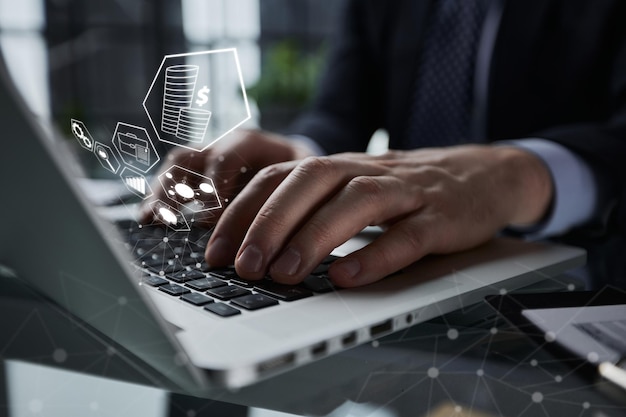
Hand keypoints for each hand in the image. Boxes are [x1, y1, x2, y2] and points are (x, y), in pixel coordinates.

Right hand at [139, 129, 316, 224]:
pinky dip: (159, 196)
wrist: (297, 164)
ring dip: (163, 193)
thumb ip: (279, 202)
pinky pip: (171, 176)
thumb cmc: (300, 178)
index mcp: (251, 143)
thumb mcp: (298, 184)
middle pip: (193, 159)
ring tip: (151, 219)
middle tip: (170, 220)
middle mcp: (223, 144)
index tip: (208, 218)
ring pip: (176, 166)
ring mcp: (208, 154)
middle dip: (179, 191)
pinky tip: (148, 219)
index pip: (227, 160)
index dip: (216, 188)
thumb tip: (260, 238)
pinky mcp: (198, 169)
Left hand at [205, 145, 552, 286]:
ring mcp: (406, 192)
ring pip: (355, 204)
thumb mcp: (355, 188)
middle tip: (242, 266)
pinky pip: (407, 235)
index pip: (279, 177)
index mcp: (340, 166)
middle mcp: (367, 171)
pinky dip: (376, 255)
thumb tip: (253, 246)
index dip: (243, 211)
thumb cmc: (405, 190)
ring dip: (313, 239)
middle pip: (311, 183)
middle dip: (269, 223)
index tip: (215, 251)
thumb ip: (313, 207)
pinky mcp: (441, 217)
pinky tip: (347, 277)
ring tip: (281, 274)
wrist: (483, 175)